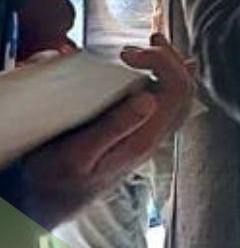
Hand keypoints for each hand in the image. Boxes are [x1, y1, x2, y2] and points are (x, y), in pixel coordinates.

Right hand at [18, 34, 193, 228]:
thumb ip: (113, 128)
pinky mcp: (135, 133)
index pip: (178, 92)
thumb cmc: (55, 180)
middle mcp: (153, 136)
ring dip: (169, 65)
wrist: (46, 204)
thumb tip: (149, 99)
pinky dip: (162, 77)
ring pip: (177, 95)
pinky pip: (163, 102)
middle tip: (142, 43)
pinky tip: (153, 66)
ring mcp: (147, 134)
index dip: (162, 62)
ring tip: (153, 43)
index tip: (127, 54)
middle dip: (169, 58)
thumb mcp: (77, 155)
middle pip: (184, 90)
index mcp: (144, 139)